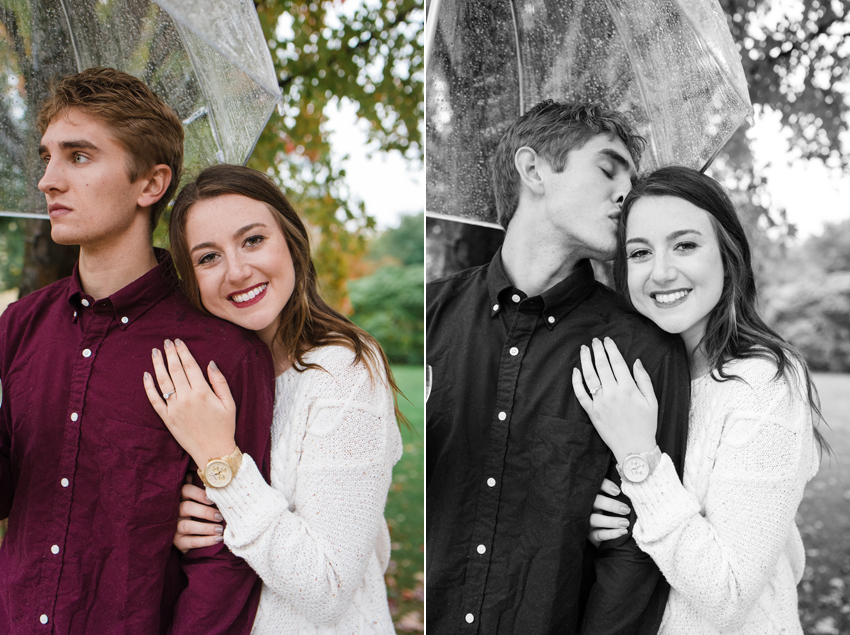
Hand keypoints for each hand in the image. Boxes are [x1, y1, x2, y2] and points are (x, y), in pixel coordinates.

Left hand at [143, 338, 236, 467]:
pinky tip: (146, 376)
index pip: (190, 366)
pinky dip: (149, 387)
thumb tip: (210, 363)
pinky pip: (155, 400)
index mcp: (203, 392)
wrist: (213, 451)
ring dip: (158, 365)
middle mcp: (186, 398)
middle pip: (175, 370)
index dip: (183, 352)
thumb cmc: (224, 427)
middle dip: (170, 354)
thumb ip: (220, 382)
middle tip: (165, 342)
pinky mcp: (167, 418)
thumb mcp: (229, 403)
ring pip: (163, 382)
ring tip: (155, 352)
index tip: (178, 341)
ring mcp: (175, 408)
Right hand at [174, 475, 223, 552]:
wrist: (190, 537)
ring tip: (220, 529)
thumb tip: (212, 471)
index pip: (185, 490)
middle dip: (205, 512)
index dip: (199, 493)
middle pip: (186, 507)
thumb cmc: (199, 513)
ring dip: (206, 528)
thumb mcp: (199, 501)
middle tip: (220, 516)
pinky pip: (191, 542)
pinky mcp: (177, 542)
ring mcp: (174, 528)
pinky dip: (206, 541)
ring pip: (187, 526)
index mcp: (181, 499)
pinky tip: (218, 539)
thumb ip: (204, 489)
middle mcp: (175, 512)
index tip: (213, 499)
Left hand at [571, 337, 657, 463]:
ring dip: (585, 361)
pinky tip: (575, 371)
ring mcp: (600, 403)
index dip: (611, 349)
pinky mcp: (592, 412)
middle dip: (597, 351)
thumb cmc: (646, 424)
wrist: (634, 448)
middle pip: (602, 366)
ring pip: (590, 377)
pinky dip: (576, 382)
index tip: (607, 340)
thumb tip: (636, 361)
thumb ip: (644, 379)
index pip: (617, 362)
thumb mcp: (652, 401)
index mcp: (628, 389)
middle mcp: (612, 393)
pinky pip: (581, 395)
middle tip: (594, 340)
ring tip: (584, 349)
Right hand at [588, 478, 630, 546]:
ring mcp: (587, 522)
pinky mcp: (590, 535)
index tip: (618, 491)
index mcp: (592, 495)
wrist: (601, 533)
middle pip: (595, 502)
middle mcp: (587, 507)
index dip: (605, 486)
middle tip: (626, 510)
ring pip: (595, 519)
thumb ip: (616, 493)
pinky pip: (598, 535)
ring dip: (611, 521)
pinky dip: (611, 533)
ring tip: (626, 523)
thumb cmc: (609, 513)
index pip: (596, 486)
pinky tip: (622, 532)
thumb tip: (630, 487)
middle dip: (611, 505)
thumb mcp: (609, 501)